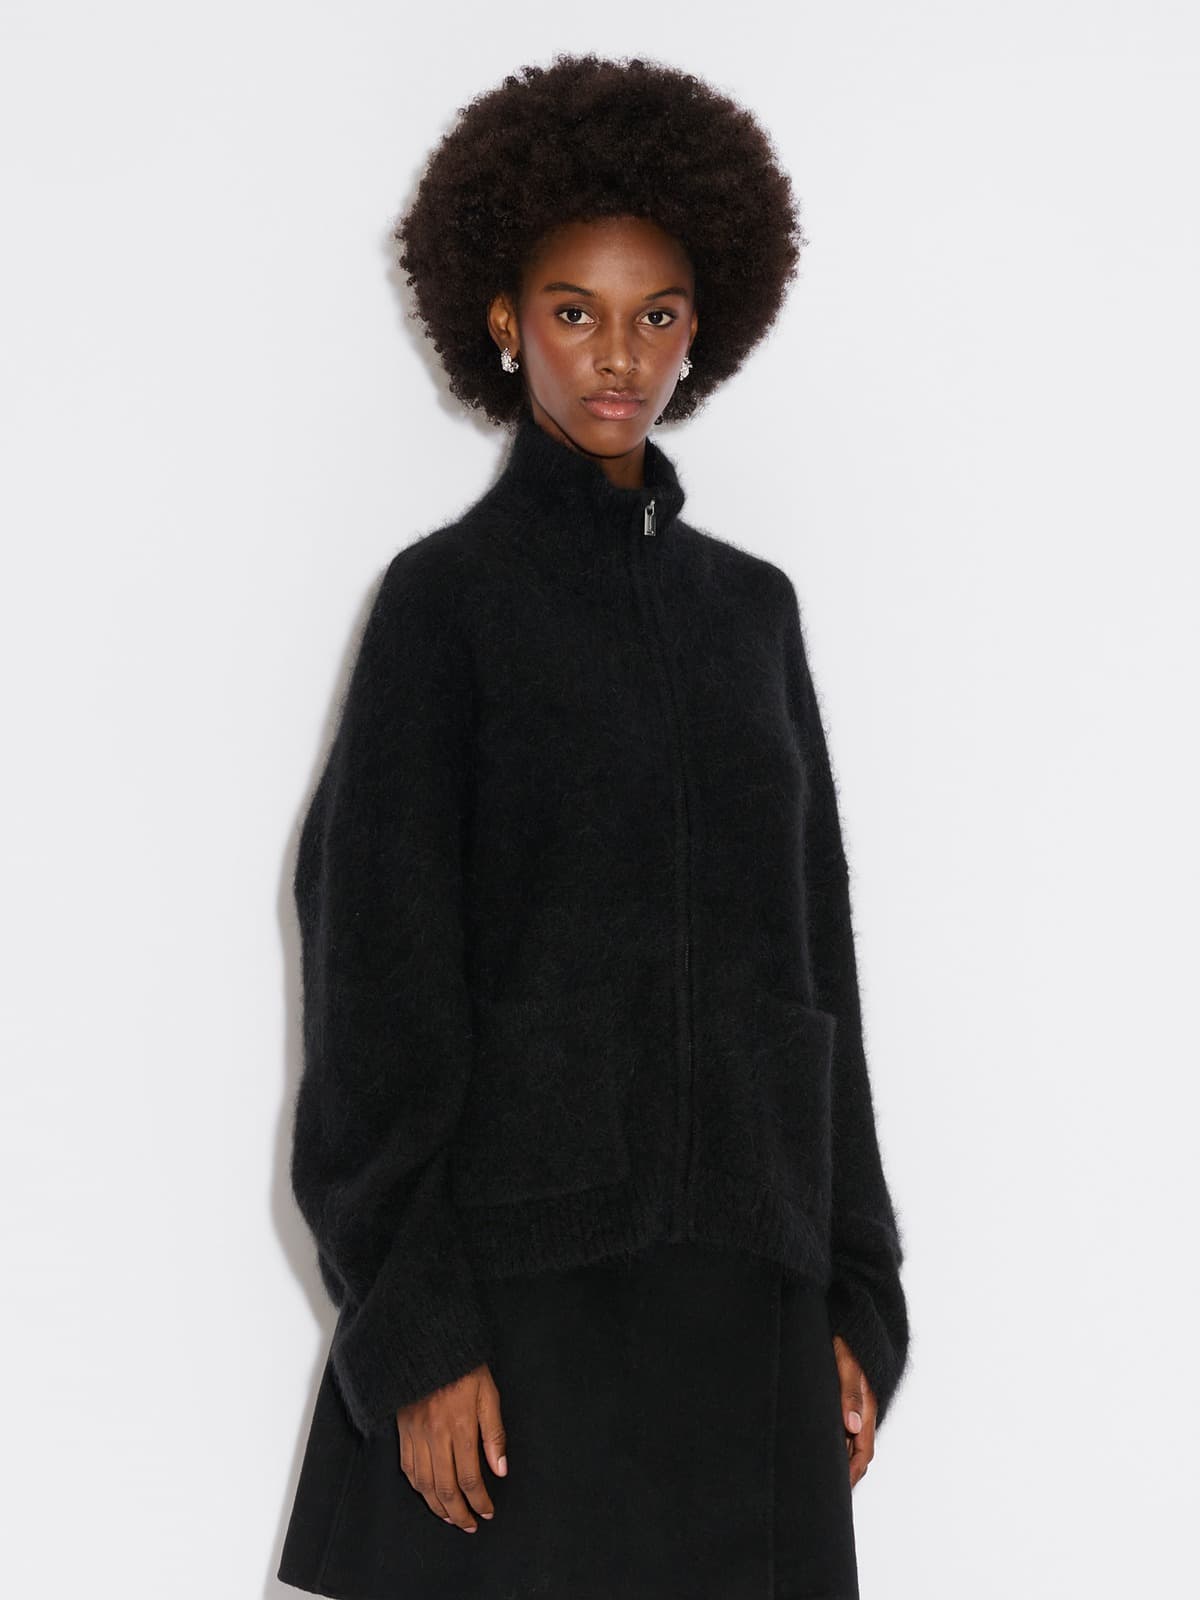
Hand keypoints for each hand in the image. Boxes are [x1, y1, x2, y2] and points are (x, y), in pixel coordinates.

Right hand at [396, 1363, 507, 1530]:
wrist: (429, 1344)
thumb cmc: (464, 1367)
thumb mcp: (489, 1394)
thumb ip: (494, 1434)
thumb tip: (500, 1470)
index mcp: (459, 1426)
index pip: (469, 1478)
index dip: (479, 1500)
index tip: (488, 1512)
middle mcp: (435, 1435)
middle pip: (445, 1488)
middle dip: (459, 1513)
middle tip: (470, 1525)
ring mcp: (416, 1434)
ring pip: (424, 1484)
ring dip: (437, 1507)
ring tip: (451, 1517)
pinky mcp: (403, 1430)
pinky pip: (407, 1468)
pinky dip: (418, 1487)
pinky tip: (427, 1494)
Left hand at [832, 1334, 875, 1487]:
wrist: (851, 1318)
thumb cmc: (848, 1338)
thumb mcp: (847, 1363)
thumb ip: (850, 1392)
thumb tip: (851, 1425)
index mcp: (866, 1406)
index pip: (863, 1451)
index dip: (852, 1473)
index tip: (839, 1491)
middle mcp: (862, 1409)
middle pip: (857, 1451)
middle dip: (846, 1473)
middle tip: (826, 1493)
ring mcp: (854, 1403)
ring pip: (850, 1440)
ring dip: (840, 1458)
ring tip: (820, 1476)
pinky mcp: (844, 1395)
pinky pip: (842, 1427)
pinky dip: (835, 1442)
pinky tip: (820, 1446)